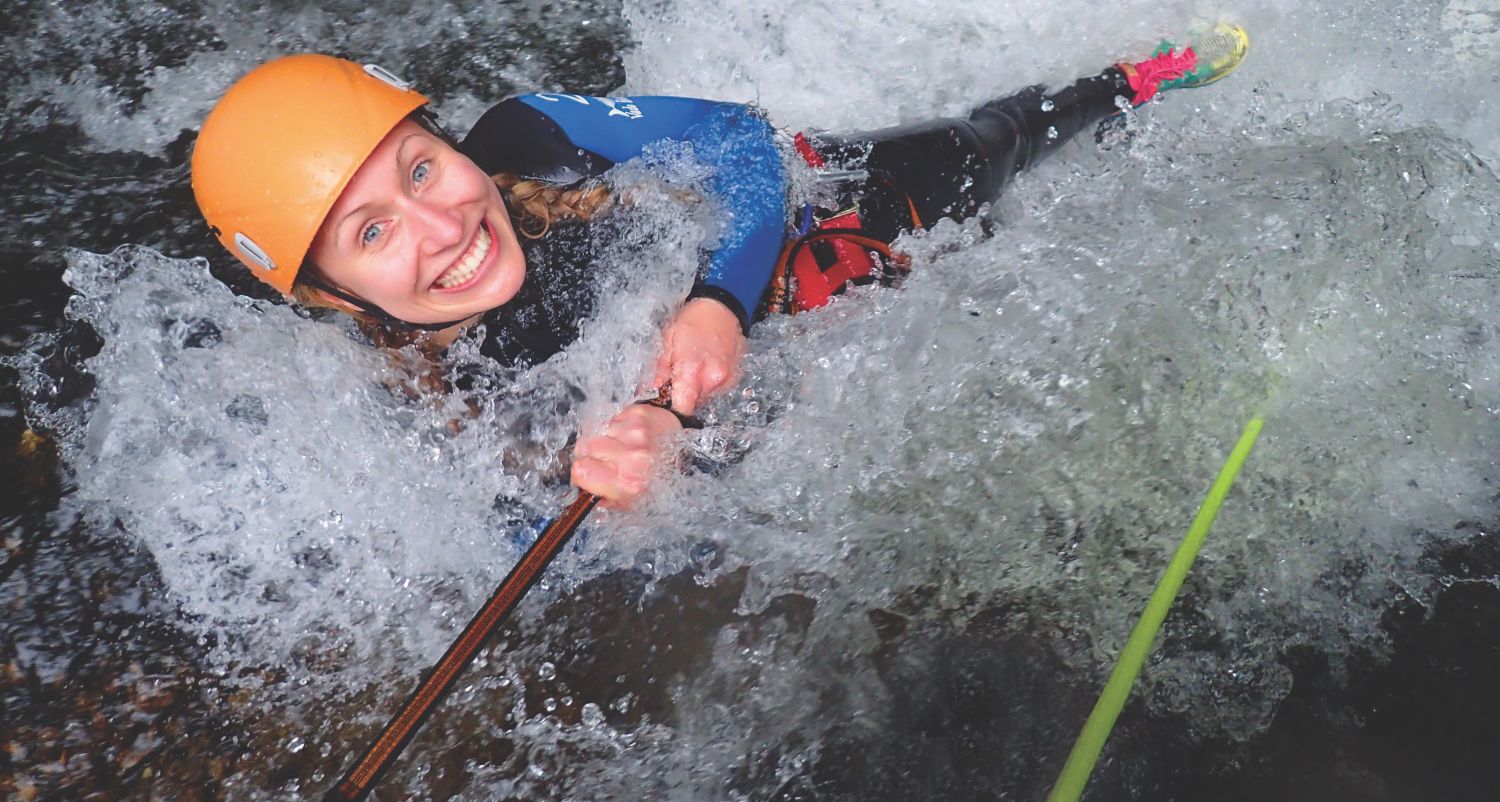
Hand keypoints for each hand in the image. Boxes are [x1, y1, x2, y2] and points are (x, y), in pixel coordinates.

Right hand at [571, 404, 683, 507]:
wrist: (688, 456)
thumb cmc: (659, 481)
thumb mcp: (633, 503)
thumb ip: (604, 502)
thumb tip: (581, 498)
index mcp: (627, 484)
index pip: (580, 470)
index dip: (582, 470)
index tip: (591, 470)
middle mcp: (632, 458)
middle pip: (586, 447)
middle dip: (594, 453)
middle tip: (610, 458)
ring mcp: (637, 434)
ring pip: (600, 431)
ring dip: (609, 438)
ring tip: (626, 446)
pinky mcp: (640, 415)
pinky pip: (614, 418)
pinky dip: (620, 426)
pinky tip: (633, 435)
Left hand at [650, 297, 744, 414]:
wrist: (721, 307)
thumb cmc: (693, 320)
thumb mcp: (668, 340)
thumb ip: (660, 370)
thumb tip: (653, 389)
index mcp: (692, 371)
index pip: (682, 408)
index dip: (672, 410)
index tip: (665, 406)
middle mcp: (711, 378)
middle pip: (693, 403)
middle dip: (683, 395)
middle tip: (677, 378)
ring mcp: (725, 379)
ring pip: (705, 397)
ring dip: (696, 389)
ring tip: (692, 368)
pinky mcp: (733, 378)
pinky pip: (717, 389)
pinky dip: (708, 383)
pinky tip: (704, 366)